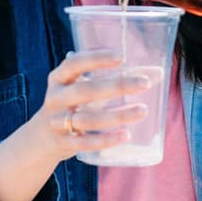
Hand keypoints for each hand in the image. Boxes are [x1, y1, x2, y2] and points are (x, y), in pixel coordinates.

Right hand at [34, 50, 151, 160]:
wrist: (42, 138)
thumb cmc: (75, 104)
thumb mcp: (89, 88)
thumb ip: (119, 78)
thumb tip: (159, 72)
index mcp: (59, 78)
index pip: (75, 63)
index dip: (96, 58)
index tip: (122, 57)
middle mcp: (56, 98)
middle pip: (86, 90)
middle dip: (117, 86)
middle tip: (145, 84)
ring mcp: (56, 121)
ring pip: (88, 119)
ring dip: (117, 115)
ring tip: (143, 110)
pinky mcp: (62, 143)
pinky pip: (84, 143)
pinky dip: (106, 140)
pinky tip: (126, 135)